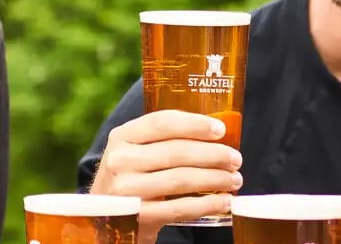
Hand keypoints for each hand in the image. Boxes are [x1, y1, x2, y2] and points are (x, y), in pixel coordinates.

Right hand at [89, 110, 243, 241]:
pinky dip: (207, 204)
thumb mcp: (134, 152)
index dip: (194, 124)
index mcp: (121, 136)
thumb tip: (217, 134)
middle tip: (236, 159)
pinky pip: (179, 208)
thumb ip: (163, 140)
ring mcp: (126, 189)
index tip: (221, 130)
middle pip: (176, 152)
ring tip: (234, 180)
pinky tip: (224, 201)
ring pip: (181, 179)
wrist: (104, 217)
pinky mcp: (136, 215)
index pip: (161, 122)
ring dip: (215, 179)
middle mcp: (120, 160)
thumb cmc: (130, 177)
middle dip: (214, 155)